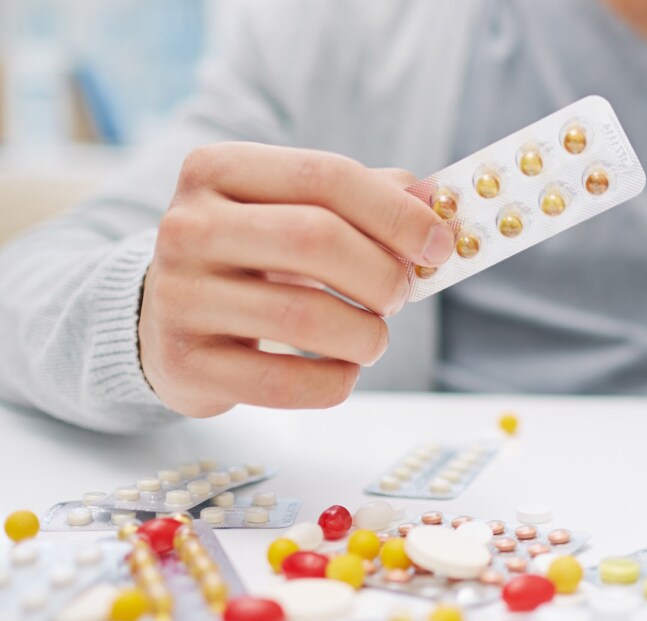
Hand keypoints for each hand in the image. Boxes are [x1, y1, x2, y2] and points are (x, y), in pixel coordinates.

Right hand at [140, 142, 453, 416]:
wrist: (163, 318)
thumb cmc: (253, 256)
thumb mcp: (296, 209)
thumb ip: (366, 198)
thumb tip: (436, 205)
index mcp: (218, 169)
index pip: (326, 176)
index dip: (397, 214)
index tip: (439, 246)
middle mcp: (186, 226)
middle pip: (315, 239)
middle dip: (382, 275)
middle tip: (399, 296)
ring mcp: (177, 295)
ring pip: (303, 316)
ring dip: (365, 335)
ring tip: (372, 338)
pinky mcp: (183, 363)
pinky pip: (282, 382)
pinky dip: (334, 382)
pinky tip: (343, 371)